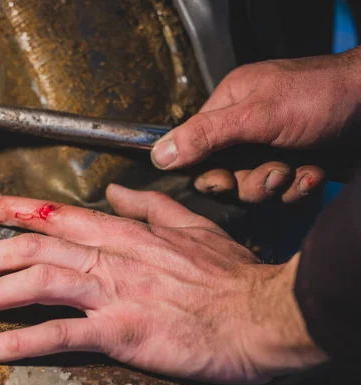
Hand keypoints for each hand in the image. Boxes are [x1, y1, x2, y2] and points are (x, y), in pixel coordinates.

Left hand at [0, 185, 326, 383]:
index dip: (16, 210)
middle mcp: (112, 258)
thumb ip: (149, 206)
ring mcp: (114, 294)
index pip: (58, 215)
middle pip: (34, 249)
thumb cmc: (231, 275)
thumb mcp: (191, 226)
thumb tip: (118, 192)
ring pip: (37, 284)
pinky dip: (21, 340)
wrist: (264, 313)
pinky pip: (60, 334)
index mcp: (126, 233)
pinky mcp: (122, 332)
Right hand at [152, 46, 360, 202]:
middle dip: (249, 181)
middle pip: (225, 175)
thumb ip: (205, 135)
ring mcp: (272, 148)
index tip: (223, 180)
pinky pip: (282, 191)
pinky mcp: (296, 165)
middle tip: (273, 171)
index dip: (208, 171)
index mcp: (229, 107)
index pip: (197, 149)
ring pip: (254, 187)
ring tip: (297, 169)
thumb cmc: (321, 96)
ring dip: (278, 185)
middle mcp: (247, 130)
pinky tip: (314, 172)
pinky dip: (299, 186)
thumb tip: (159, 154)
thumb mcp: (256, 115)